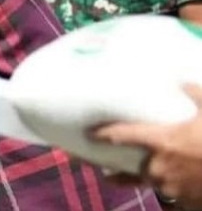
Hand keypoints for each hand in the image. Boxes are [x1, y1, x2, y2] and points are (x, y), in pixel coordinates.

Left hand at [94, 84, 201, 206]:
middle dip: (117, 166)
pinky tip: (167, 188)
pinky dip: (166, 191)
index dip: (103, 134)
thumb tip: (182, 82)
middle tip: (102, 163)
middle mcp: (159, 167)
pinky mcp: (183, 202)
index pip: (121, 136)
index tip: (89, 133)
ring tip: (121, 178)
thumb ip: (195, 94)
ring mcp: (170, 188)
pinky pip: (169, 196)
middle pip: (131, 167)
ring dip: (139, 179)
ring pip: (148, 183)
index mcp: (161, 142)